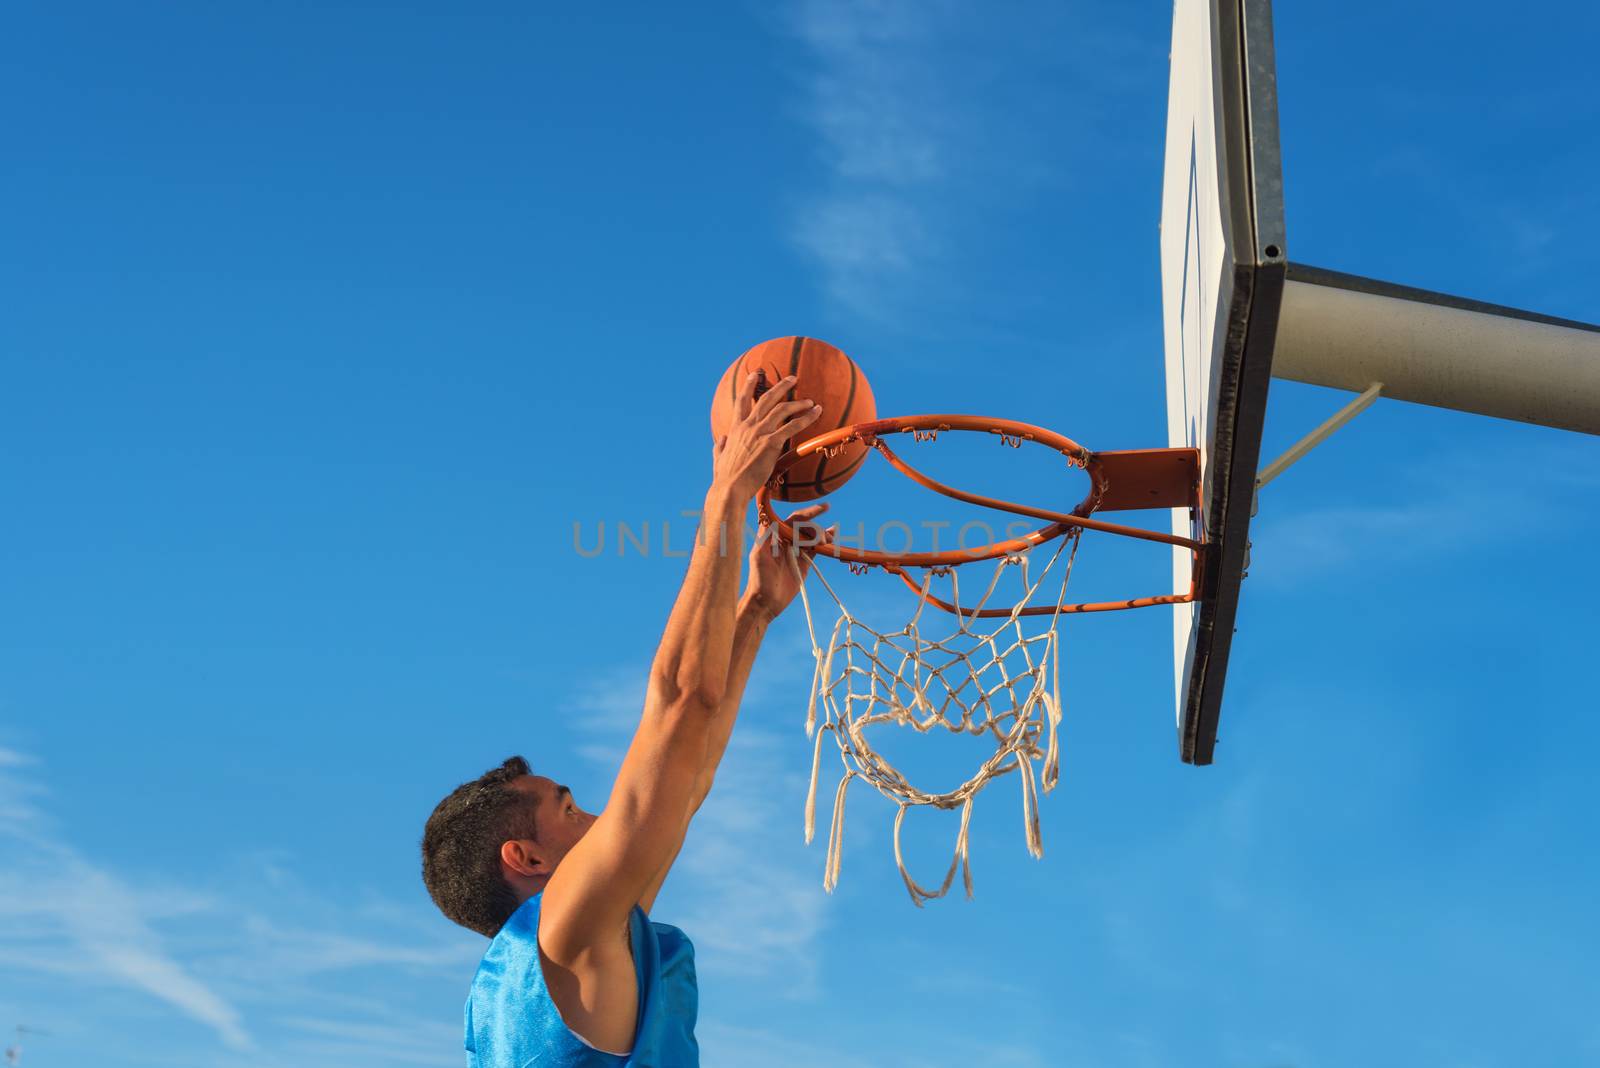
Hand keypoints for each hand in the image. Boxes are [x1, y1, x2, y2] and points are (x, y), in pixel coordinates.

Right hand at [711, 372, 823, 503]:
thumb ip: (720, 446)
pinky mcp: (771, 443)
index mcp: (735, 428)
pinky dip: (806, 418)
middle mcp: (748, 426)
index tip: (755, 374)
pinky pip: (793, 426)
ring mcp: (760, 433)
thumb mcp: (718, 457)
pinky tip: (816, 413)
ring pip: (782, 409)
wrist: (730, 488)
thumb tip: (720, 439)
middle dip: (781, 386)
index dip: (748, 385)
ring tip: (810, 401)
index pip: (742, 401)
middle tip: (793, 379)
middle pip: (766, 398)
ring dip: (798, 403)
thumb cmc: (725, 477)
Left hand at [744, 503, 834, 620]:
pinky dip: (826, 544)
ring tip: (830, 541)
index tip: (824, 508)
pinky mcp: (804, 563)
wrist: (766, 602)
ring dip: (823, 535)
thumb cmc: (758, 579)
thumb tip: (772, 517)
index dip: (809, 513)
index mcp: (775, 535)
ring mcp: (796, 551)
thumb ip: (765, 536)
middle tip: (823, 541)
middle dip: (817, 530)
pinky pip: (816, 549)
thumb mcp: (759, 555)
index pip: (794, 519)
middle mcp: (786, 540)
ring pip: (813, 537)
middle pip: (806, 528)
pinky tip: (833, 537)